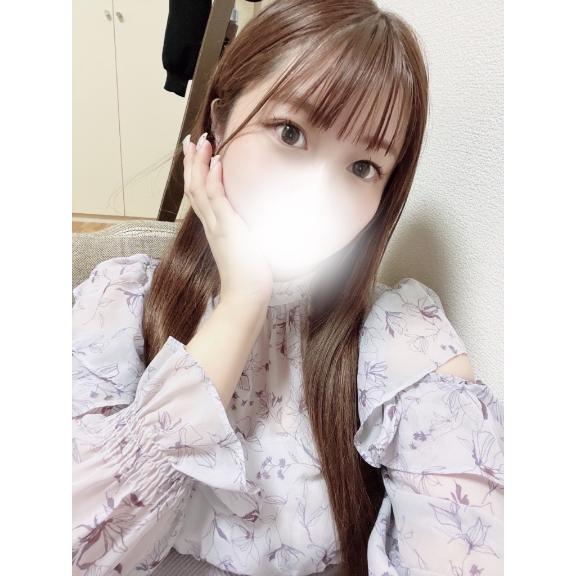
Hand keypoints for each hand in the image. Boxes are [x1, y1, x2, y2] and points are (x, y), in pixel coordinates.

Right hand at [182, 132, 273, 307]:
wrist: (246, 294)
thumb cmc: (248, 274)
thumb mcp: (244, 246)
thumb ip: (242, 232)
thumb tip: (252, 222)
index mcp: (213, 227)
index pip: (198, 195)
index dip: (195, 173)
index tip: (196, 154)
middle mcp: (210, 224)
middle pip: (192, 187)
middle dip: (191, 163)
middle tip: (190, 140)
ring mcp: (216, 226)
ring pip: (199, 189)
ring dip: (199, 164)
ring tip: (202, 142)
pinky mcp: (227, 229)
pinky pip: (217, 199)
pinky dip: (214, 179)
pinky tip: (217, 162)